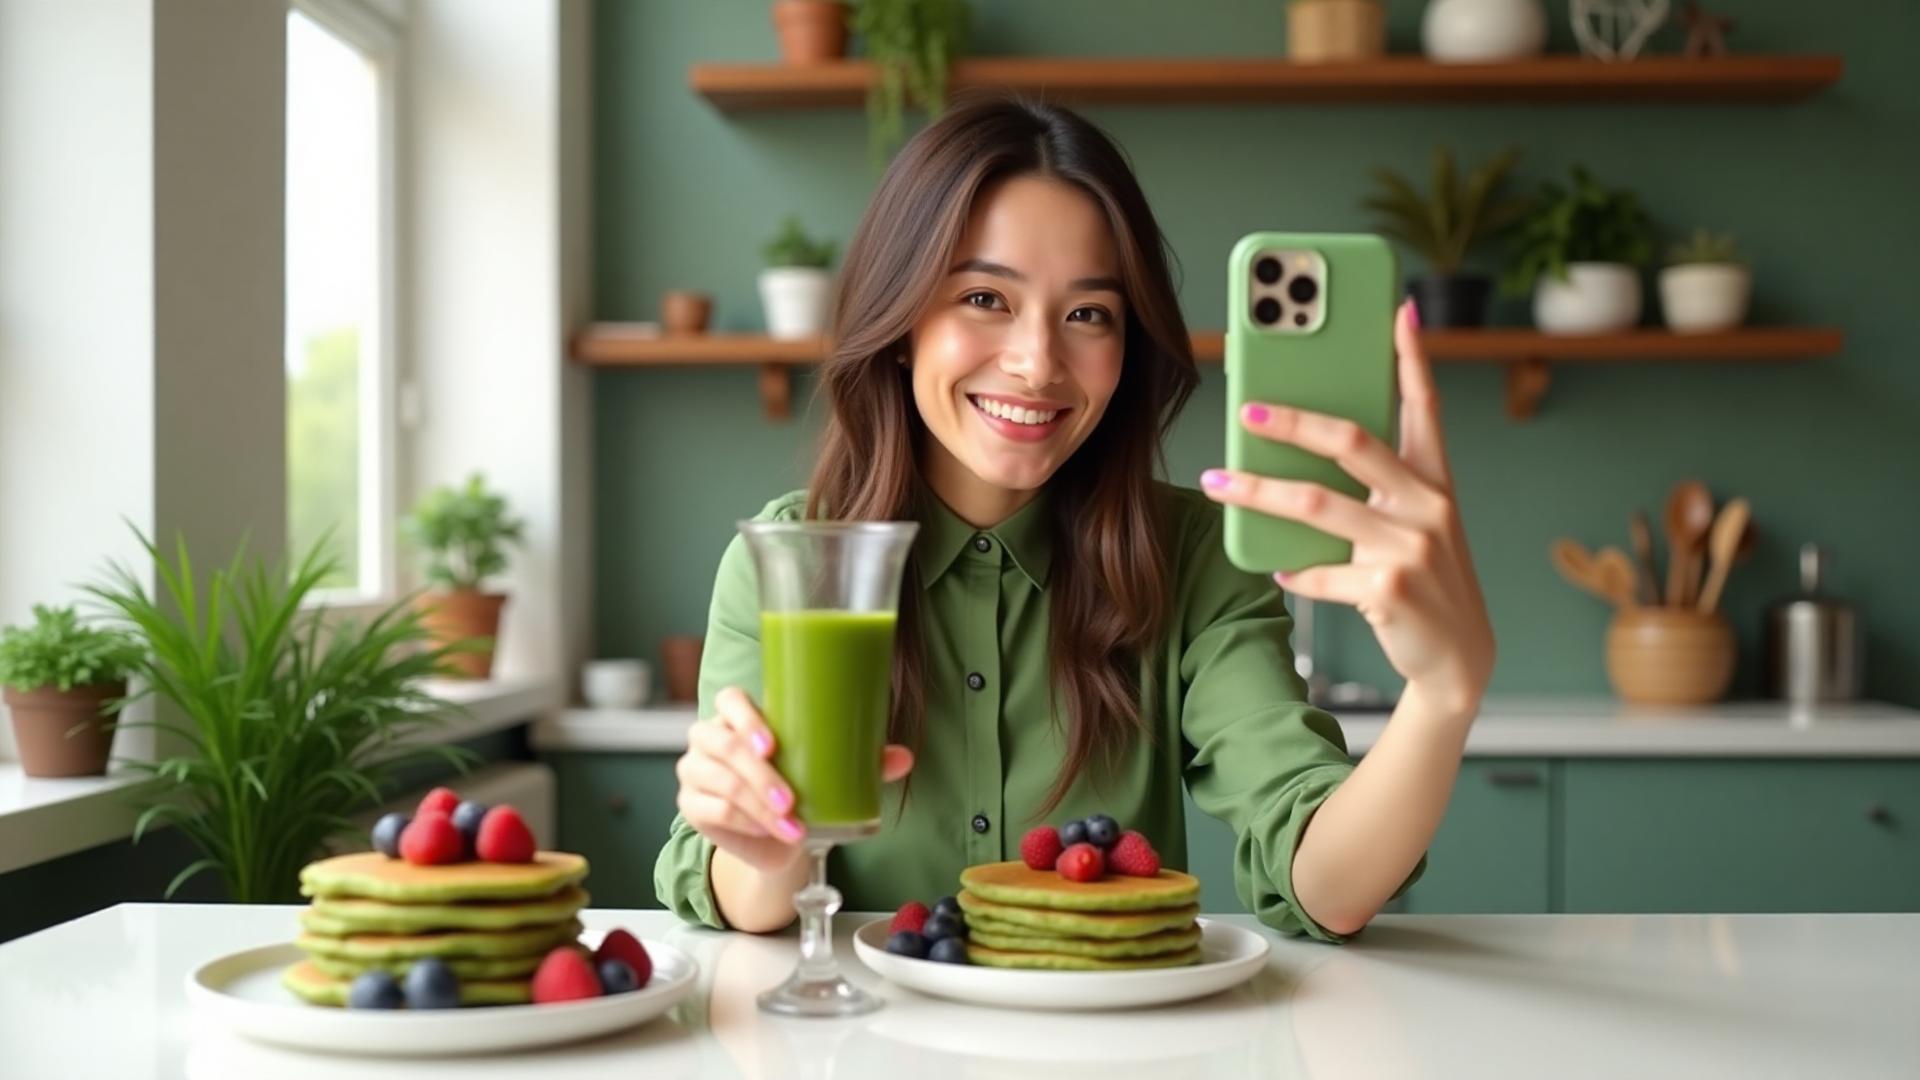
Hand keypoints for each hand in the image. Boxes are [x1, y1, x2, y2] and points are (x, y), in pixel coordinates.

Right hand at [674, 686, 916, 873]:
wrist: (779, 838)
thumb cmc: (800, 786)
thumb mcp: (830, 770)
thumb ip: (864, 760)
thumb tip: (904, 757)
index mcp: (739, 715)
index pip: (730, 700)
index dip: (746, 718)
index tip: (772, 744)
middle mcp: (710, 737)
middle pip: (723, 745)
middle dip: (759, 774)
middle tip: (790, 800)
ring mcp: (696, 771)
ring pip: (722, 782)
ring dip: (758, 807)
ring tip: (792, 827)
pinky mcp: (692, 805)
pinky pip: (714, 811)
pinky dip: (745, 823)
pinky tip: (770, 832)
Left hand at [1201, 300, 1494, 716]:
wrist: (1457, 660)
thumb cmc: (1424, 580)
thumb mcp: (1414, 524)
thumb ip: (1376, 487)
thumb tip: (1302, 448)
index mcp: (1436, 481)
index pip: (1426, 405)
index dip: (1412, 356)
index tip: (1396, 308)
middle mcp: (1429, 505)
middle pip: (1352, 442)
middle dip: (1293, 420)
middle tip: (1245, 409)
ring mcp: (1411, 547)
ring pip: (1316, 504)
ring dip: (1257, 493)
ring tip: (1215, 483)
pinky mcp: (1389, 590)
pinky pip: (1319, 573)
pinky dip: (1294, 572)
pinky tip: (1277, 569)